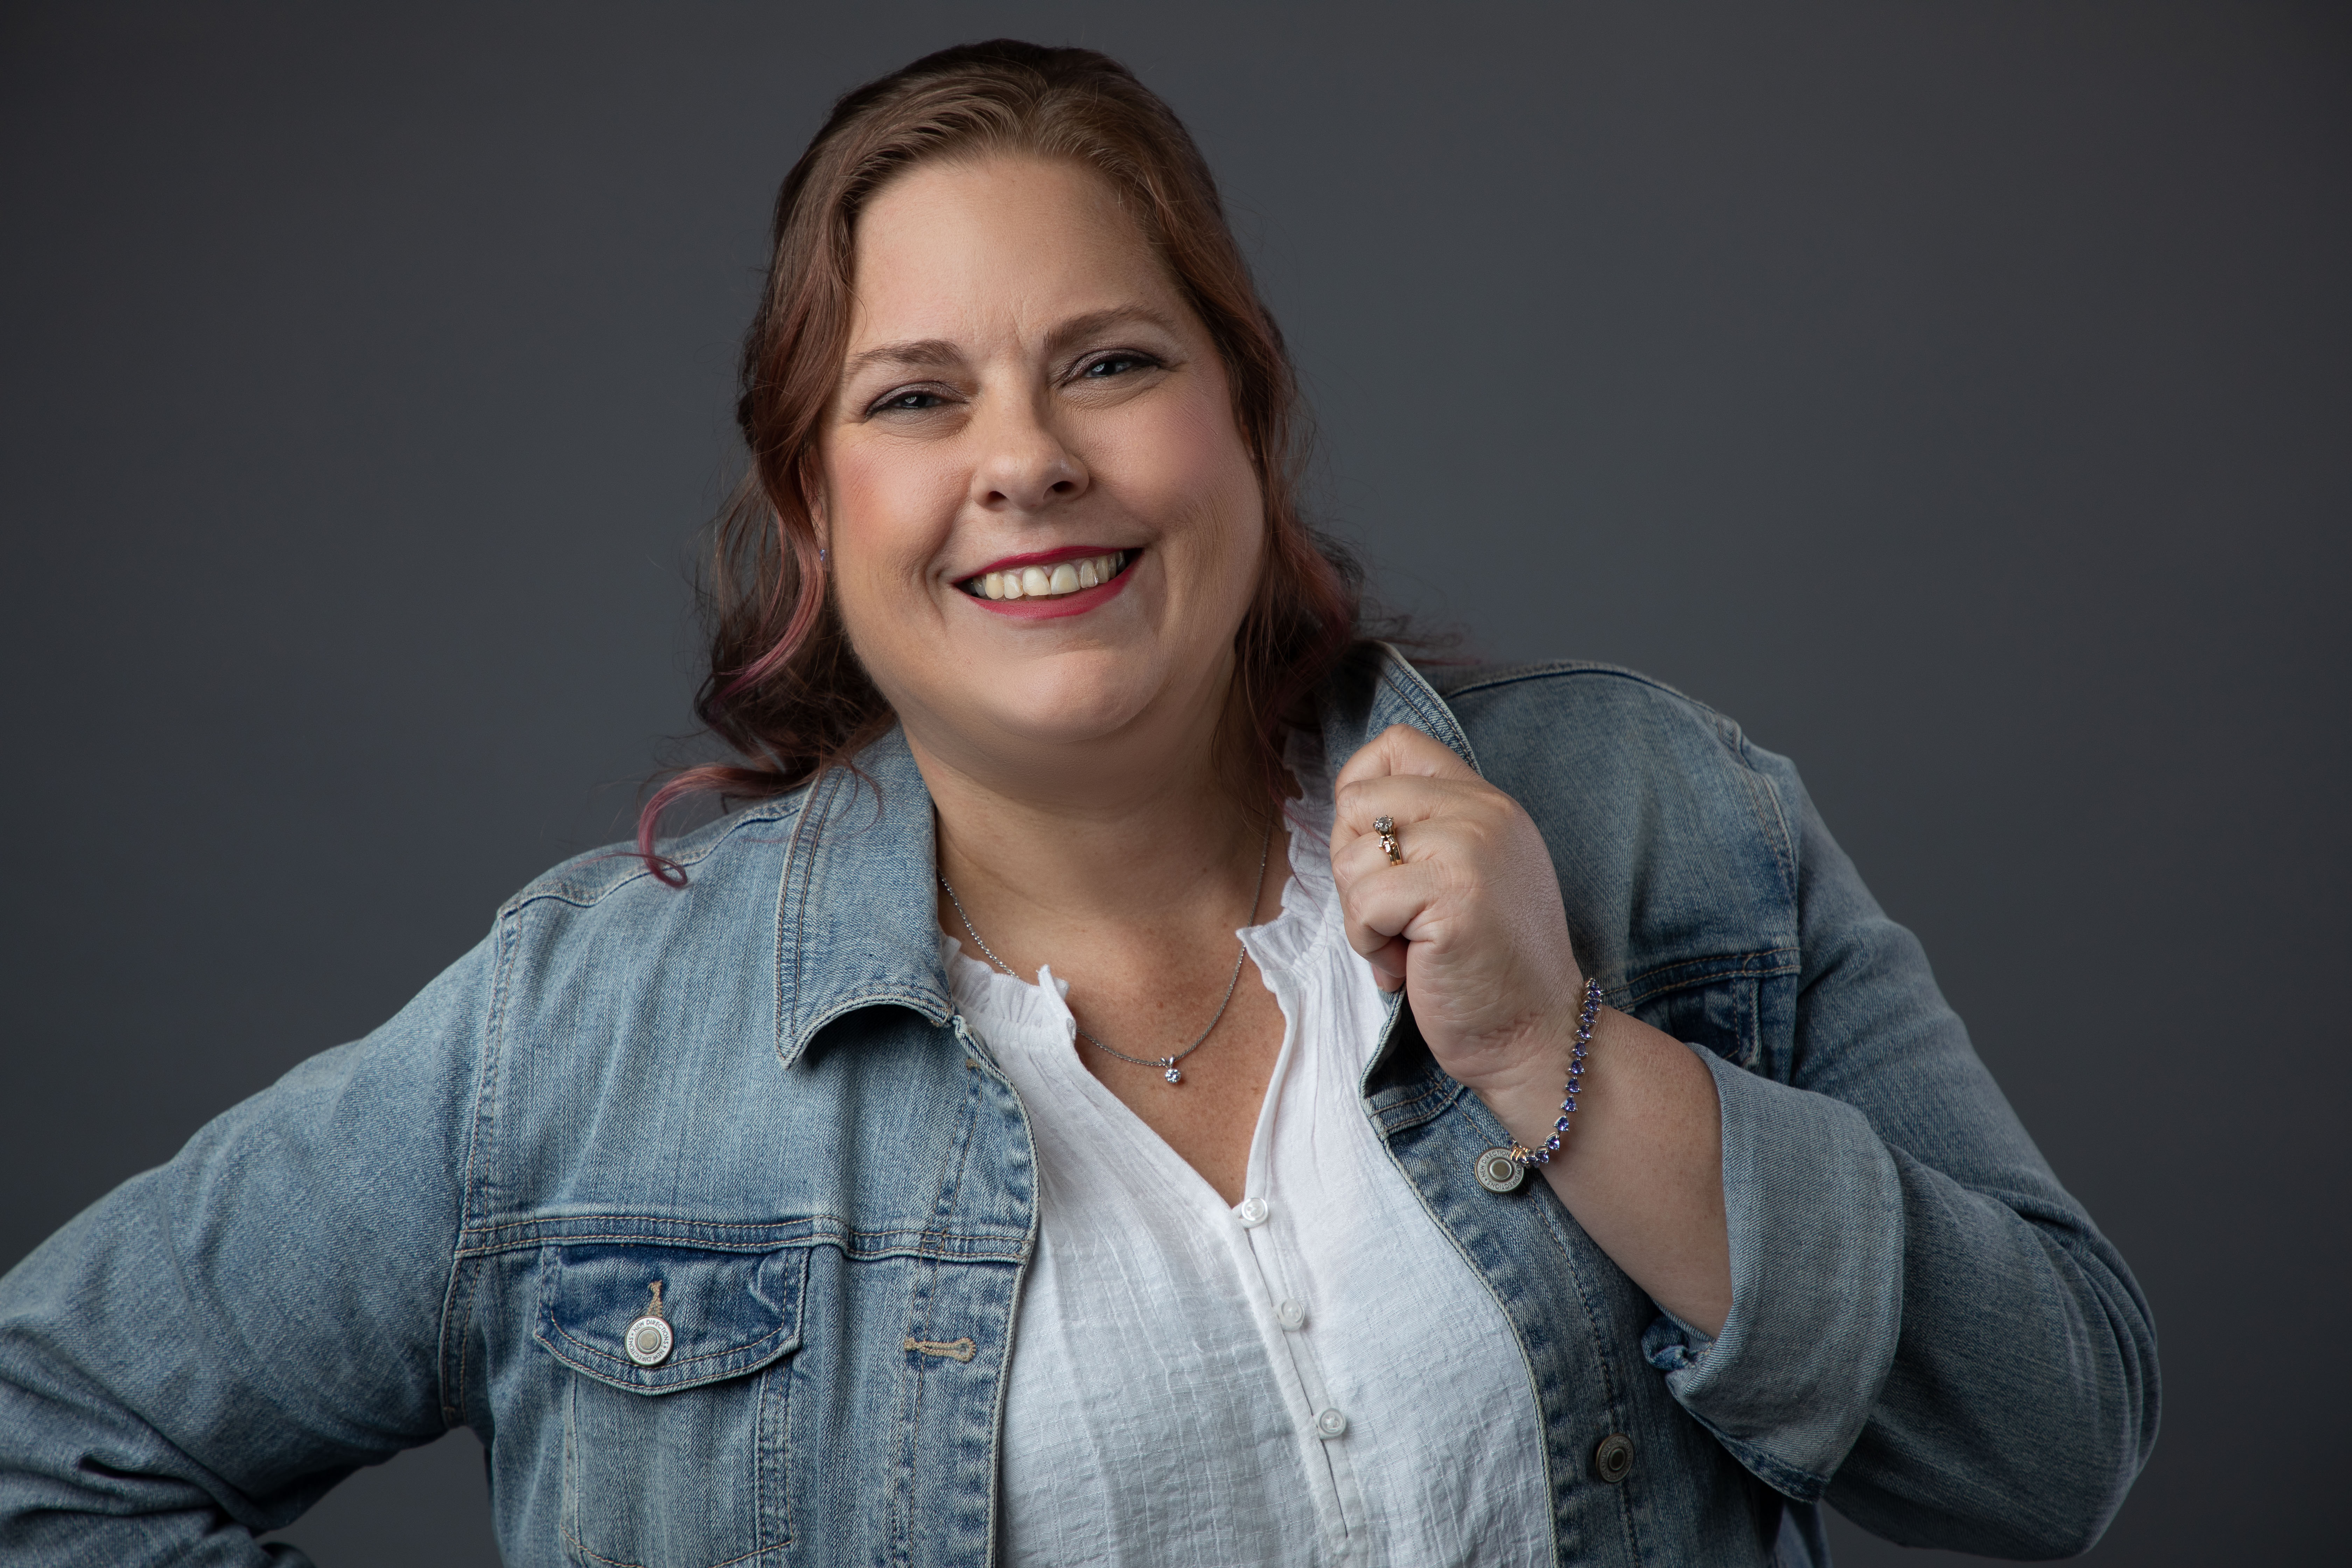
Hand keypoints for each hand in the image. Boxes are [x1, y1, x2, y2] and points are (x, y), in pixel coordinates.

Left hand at [1330, 724, 1587, 1098]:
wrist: (1535, 1035)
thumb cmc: (1483, 967)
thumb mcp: (1462, 876)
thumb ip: (1422, 832)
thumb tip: (1346, 811)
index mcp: (1485, 803)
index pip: (1398, 743)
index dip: (1358, 789)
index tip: (1371, 851)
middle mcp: (1482, 813)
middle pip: (1356, 800)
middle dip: (1352, 867)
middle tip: (1392, 915)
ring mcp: (1470, 849)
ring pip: (1351, 857)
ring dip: (1361, 916)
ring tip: (1408, 945)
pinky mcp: (1453, 894)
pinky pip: (1363, 904)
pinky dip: (1370, 945)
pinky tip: (1409, 967)